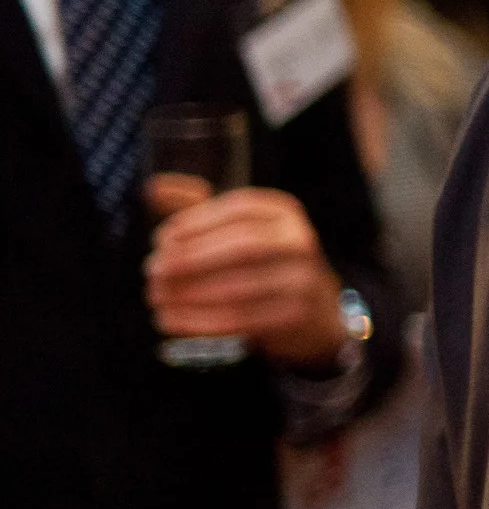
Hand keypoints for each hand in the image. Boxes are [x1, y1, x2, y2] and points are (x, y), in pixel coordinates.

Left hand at [146, 180, 347, 368]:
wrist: (316, 311)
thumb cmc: (264, 263)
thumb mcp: (239, 229)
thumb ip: (198, 209)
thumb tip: (153, 187)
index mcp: (284, 212)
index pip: (239, 209)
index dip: (196, 221)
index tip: (161, 238)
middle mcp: (299, 242)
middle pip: (242, 246)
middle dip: (190, 258)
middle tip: (152, 270)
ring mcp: (301, 280)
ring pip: (237, 287)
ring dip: (188, 294)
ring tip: (156, 297)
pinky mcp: (294, 316)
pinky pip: (240, 319)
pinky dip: (199, 321)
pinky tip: (172, 320)